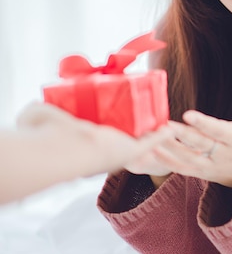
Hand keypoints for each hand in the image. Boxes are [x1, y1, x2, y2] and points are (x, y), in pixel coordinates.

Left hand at [17, 102, 173, 176]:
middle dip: (130, 124)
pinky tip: (171, 127)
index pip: (97, 132)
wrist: (62, 147)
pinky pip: (153, 141)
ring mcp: (118, 150)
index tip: (112, 112)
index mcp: (81, 144)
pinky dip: (163, 135)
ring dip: (149, 129)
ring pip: (140, 138)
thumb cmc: (46, 134)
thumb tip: (38, 103)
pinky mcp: (132, 149)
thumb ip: (39, 107)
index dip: (105, 123)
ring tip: (157, 115)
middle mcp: (102, 150)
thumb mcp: (38, 113)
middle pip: (120, 134)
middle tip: (138, 110)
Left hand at [153, 97, 231, 196]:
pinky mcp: (204, 172)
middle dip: (181, 135)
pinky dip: (167, 161)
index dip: (204, 124)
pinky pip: (183, 169)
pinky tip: (152, 151)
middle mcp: (223, 155)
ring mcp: (211, 166)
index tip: (189, 115)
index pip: (219, 131)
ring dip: (169, 149)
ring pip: (188, 158)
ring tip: (152, 137)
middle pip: (200, 144)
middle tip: (163, 125)